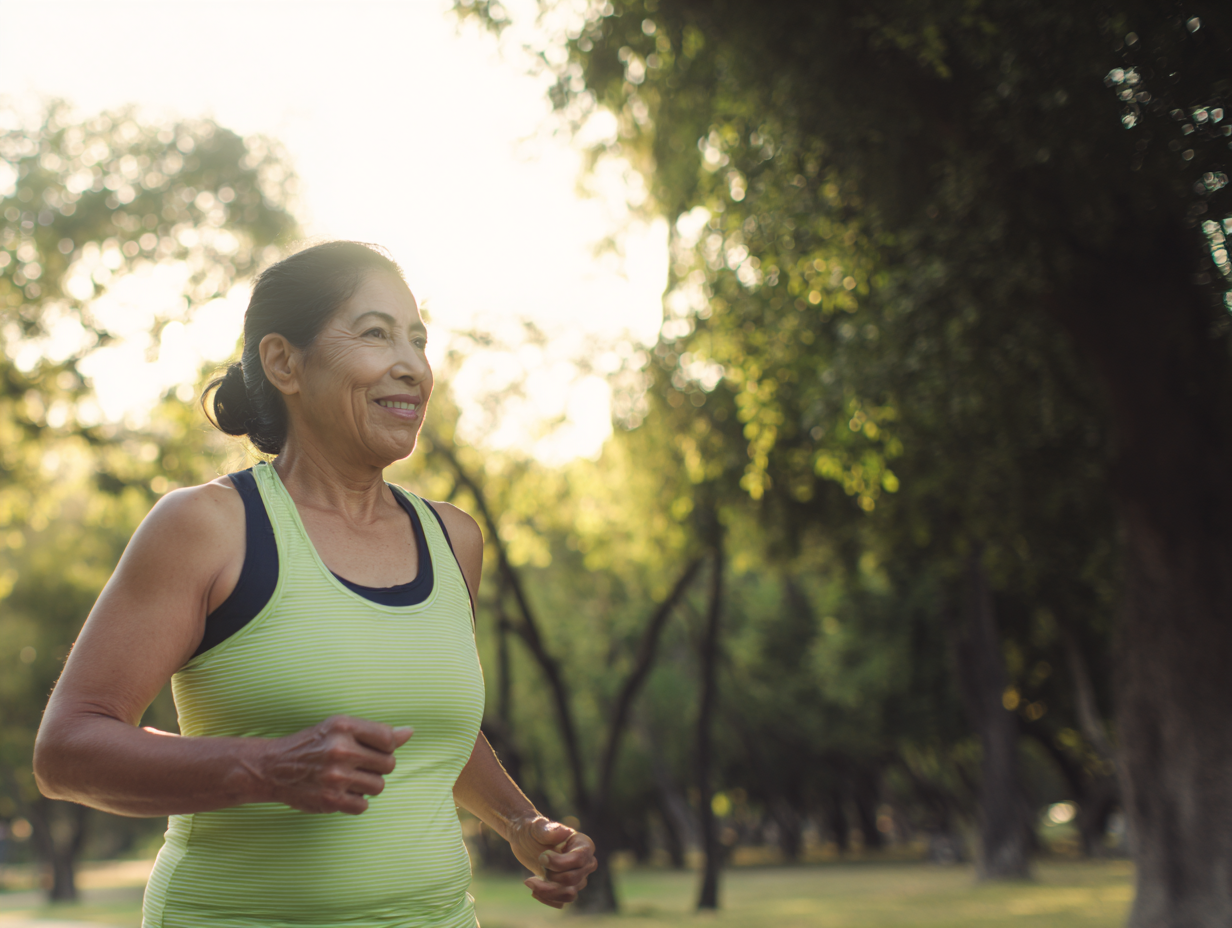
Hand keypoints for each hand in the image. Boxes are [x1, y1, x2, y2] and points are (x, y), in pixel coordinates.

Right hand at [258, 715, 412, 814]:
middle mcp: (340, 750)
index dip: (387, 746)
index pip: (389, 739)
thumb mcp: (340, 728)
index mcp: (344, 726)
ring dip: (368, 785)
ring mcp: (336, 777)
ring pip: (379, 786)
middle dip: (378, 766)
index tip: (373, 748)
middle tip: (360, 764)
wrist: (273, 768)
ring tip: (350, 778)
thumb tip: (409, 732)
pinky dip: (356, 801)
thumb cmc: (312, 745)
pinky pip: (363, 806)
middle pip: (388, 764)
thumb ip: (375, 732)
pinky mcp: (330, 800)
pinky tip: (342, 791)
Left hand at [507, 816, 597, 907]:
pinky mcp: (566, 888)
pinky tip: (534, 888)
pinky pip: (562, 902)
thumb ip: (547, 829)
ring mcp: (577, 877)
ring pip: (569, 894)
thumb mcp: (536, 826)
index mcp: (583, 844)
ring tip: (530, 882)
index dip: (560, 863)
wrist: (525, 840)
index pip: (580, 860)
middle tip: (537, 863)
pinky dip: (546, 898)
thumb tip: (563, 832)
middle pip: (574, 879)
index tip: (541, 857)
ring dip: (547, 891)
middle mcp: (585, 862)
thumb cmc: (533, 830)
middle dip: (551, 876)